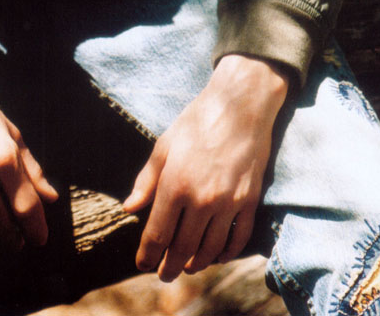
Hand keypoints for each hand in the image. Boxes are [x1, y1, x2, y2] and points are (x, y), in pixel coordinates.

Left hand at [123, 54, 288, 282]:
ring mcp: (228, 202)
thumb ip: (147, 180)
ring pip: (210, 249)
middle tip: (165, 274)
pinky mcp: (249, 201)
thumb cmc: (197, 121)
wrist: (240, 105)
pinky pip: (238, 239)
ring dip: (197, 263)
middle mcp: (201, 198)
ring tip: (189, 267)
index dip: (148, 254)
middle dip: (171, 267)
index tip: (143, 264)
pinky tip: (218, 255)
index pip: (157, 234)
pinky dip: (227, 253)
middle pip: (183, 248)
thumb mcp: (164, 145)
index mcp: (175, 184)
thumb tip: (129, 208)